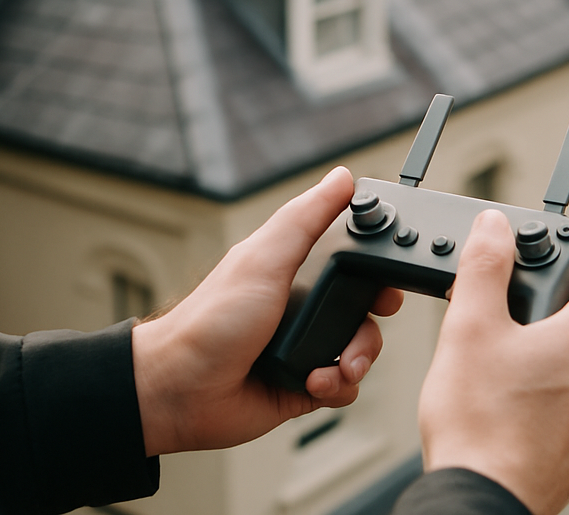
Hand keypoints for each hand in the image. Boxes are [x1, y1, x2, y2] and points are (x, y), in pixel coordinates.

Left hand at [132, 166, 402, 455]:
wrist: (180, 392)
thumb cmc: (210, 319)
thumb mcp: (265, 258)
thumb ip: (306, 217)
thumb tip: (342, 176)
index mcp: (298, 270)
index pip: (353, 261)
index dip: (377, 269)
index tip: (388, 278)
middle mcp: (306, 307)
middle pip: (366, 308)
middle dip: (373, 321)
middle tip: (366, 325)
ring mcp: (307, 346)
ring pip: (362, 349)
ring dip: (356, 359)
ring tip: (334, 366)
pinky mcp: (306, 386)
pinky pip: (346, 387)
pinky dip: (338, 387)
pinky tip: (313, 383)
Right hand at [419, 210, 568, 514]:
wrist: (479, 507)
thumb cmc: (478, 425)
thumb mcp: (469, 327)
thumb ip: (485, 266)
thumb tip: (495, 225)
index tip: (566, 254)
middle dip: (561, 302)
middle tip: (514, 310)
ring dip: (558, 346)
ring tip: (506, 359)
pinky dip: (558, 386)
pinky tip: (514, 399)